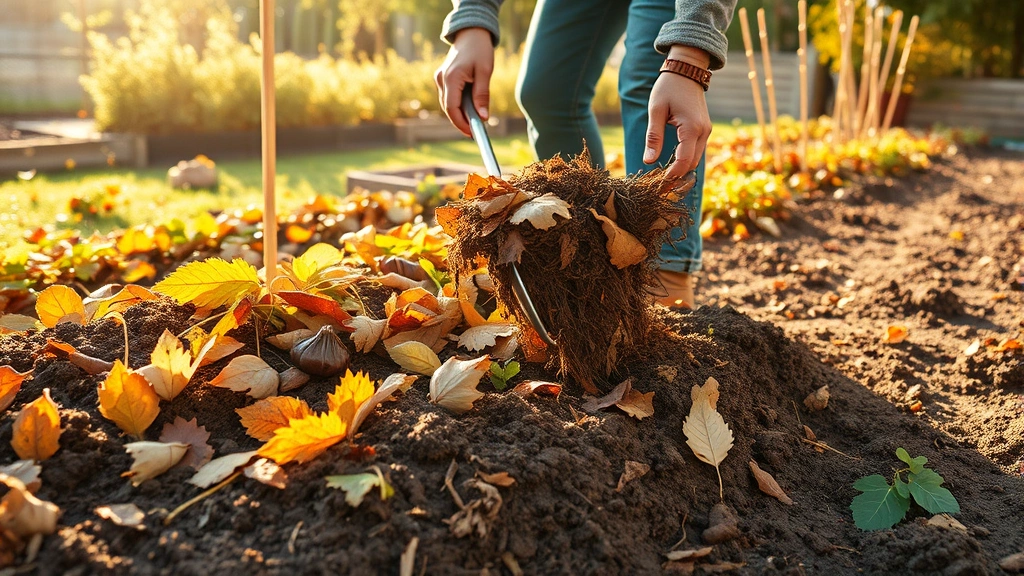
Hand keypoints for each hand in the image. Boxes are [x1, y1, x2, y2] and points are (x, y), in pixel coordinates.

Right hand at [434, 28, 494, 136]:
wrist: (470, 33)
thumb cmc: (479, 50)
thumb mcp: (485, 72)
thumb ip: (482, 95)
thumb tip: (483, 117)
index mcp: (451, 77)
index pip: (452, 108)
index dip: (460, 123)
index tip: (472, 133)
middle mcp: (441, 79)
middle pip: (448, 108)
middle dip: (461, 121)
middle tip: (475, 131)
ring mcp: (439, 78)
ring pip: (448, 103)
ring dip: (459, 113)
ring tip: (475, 121)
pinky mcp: (442, 77)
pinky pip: (449, 96)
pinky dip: (458, 104)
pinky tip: (470, 108)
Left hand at [644, 45, 712, 178]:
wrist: (687, 70)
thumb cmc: (668, 88)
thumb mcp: (656, 110)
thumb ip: (653, 136)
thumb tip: (649, 161)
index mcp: (691, 128)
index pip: (683, 160)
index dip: (672, 175)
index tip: (659, 185)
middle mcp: (703, 131)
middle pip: (691, 163)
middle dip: (677, 176)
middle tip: (659, 186)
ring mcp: (706, 130)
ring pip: (695, 158)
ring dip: (681, 168)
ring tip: (663, 177)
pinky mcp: (704, 129)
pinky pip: (696, 150)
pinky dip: (685, 159)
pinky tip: (671, 163)